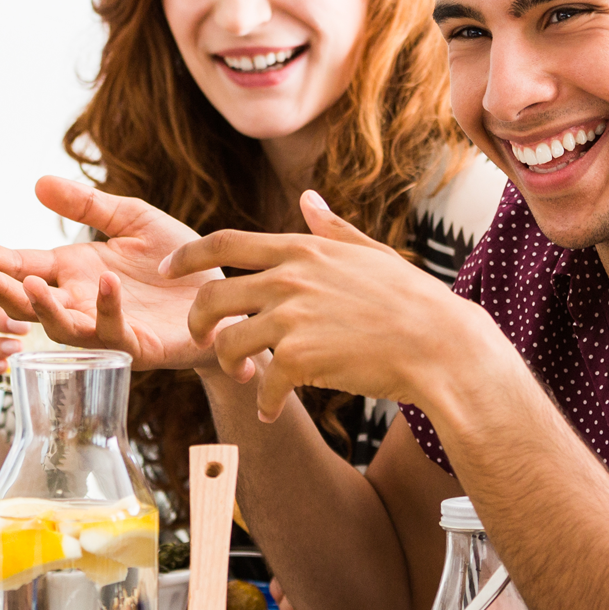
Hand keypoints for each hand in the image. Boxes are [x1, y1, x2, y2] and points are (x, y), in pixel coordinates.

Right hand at [0, 176, 219, 370]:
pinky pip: (114, 330)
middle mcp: (82, 302)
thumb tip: (38, 182)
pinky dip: (106, 306)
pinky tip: (105, 281)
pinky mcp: (138, 345)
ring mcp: (107, 327)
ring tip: (27, 282)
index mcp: (75, 272)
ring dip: (43, 307)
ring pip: (63, 326)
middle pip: (30, 301)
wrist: (224, 295)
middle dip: (0, 288)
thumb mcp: (132, 220)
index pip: (23, 264)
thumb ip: (88, 205)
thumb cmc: (176, 260)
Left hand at [163, 190, 495, 420]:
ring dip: (227, 366)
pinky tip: (271, 411)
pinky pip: (263, 385)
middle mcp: (289, 279)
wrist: (439, 345)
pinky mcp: (300, 359)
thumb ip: (332, 228)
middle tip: (202, 338)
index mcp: (302, 250)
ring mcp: (292, 318)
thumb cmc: (413, 300)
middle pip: (212, 296)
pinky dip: (263, 403)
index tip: (169, 270)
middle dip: (198, 321)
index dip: (188, 256)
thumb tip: (309, 198)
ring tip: (245, 378)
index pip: (225, 242)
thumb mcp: (371, 253)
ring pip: (227, 344)